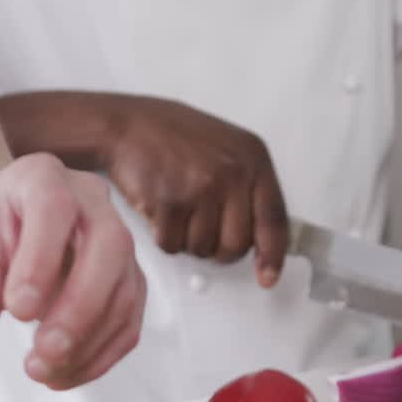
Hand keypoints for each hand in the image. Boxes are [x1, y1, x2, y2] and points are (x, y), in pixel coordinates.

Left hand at [0, 153, 146, 390]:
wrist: (12, 233)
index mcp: (46, 179)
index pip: (54, 209)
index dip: (41, 260)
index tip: (17, 311)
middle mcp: (95, 205)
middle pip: (109, 249)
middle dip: (79, 308)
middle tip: (44, 353)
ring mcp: (121, 246)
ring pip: (125, 293)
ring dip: (88, 343)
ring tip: (42, 371)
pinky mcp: (130, 283)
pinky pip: (129, 323)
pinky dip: (99, 357)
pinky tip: (63, 374)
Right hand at [100, 96, 289, 287]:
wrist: (127, 125)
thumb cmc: (175, 138)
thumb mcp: (227, 149)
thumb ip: (248, 188)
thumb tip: (262, 242)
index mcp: (253, 158)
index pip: (274, 219)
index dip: (272, 255)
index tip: (267, 277)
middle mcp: (233, 172)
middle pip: (237, 245)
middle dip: (218, 249)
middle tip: (201, 230)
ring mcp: (202, 187)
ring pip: (204, 249)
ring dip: (188, 240)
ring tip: (178, 209)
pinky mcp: (170, 202)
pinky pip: (173, 245)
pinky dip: (164, 236)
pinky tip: (160, 208)